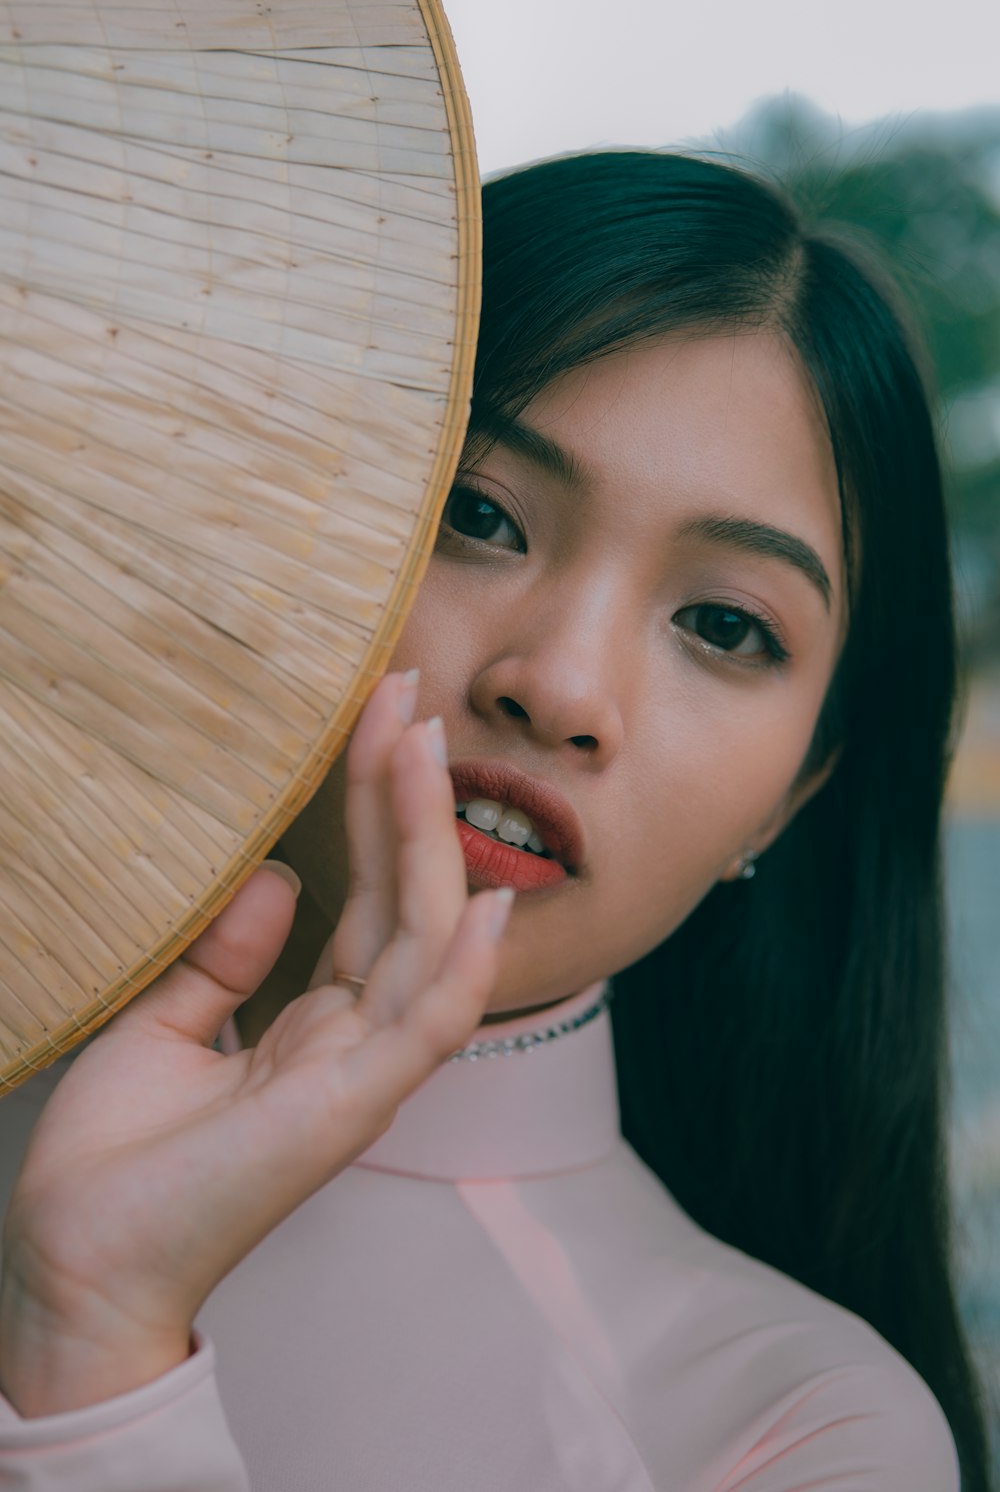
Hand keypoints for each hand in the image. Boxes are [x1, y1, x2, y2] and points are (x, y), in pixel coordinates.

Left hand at [0, 672, 510, 1415]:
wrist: (76, 1260)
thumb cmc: (117, 1158)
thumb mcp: (165, 1018)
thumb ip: (227, 952)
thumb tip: (279, 874)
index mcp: (317, 1024)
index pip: (372, 896)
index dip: (379, 806)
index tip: (378, 714)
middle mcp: (353, 1039)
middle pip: (405, 897)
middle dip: (407, 794)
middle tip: (406, 694)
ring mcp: (361, 1073)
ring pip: (424, 939)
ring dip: (431, 841)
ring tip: (422, 745)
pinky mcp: (350, 1108)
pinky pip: (427, 1028)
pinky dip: (464, 967)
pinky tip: (487, 899)